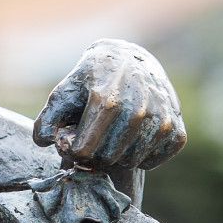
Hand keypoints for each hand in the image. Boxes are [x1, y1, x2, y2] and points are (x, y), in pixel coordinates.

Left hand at [34, 39, 186, 170]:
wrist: (129, 60)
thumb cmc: (91, 81)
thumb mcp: (64, 93)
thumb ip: (47, 121)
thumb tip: (45, 142)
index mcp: (107, 100)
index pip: (83, 152)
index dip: (74, 150)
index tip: (74, 138)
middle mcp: (138, 110)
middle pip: (106, 159)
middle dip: (95, 153)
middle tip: (94, 136)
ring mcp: (161, 120)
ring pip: (130, 162)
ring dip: (118, 154)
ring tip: (113, 134)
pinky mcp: (177, 130)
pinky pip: (153, 161)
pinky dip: (141, 155)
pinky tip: (134, 137)